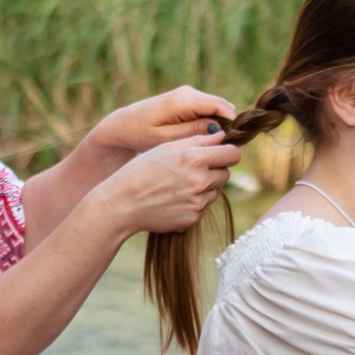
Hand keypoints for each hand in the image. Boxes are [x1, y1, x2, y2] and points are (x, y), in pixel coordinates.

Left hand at [85, 86, 237, 157]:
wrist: (123, 124)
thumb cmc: (140, 134)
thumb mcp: (166, 138)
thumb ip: (193, 132)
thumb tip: (219, 128)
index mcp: (183, 100)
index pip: (221, 106)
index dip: (232, 124)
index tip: (231, 144)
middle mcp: (188, 92)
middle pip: (222, 106)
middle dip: (226, 125)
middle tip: (220, 149)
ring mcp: (188, 93)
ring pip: (217, 108)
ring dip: (218, 124)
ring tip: (209, 146)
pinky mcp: (186, 99)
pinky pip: (207, 109)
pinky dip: (210, 122)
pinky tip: (200, 139)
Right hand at [94, 131, 241, 234]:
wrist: (122, 203)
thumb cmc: (141, 170)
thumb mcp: (165, 147)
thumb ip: (197, 140)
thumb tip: (222, 136)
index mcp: (194, 159)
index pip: (232, 154)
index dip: (227, 153)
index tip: (219, 154)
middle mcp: (200, 181)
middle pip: (226, 174)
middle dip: (214, 171)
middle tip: (191, 171)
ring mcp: (198, 203)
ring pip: (214, 192)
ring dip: (203, 188)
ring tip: (177, 186)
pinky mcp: (193, 219)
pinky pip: (202, 208)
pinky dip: (193, 204)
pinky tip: (173, 200)